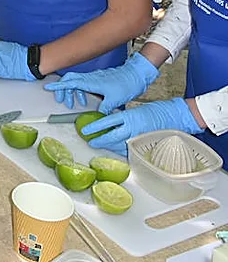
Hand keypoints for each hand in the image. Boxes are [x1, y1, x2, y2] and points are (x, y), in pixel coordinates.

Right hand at [45, 52, 159, 111]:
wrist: (136, 74)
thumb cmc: (127, 84)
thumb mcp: (115, 100)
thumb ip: (104, 108)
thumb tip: (99, 117)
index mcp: (92, 82)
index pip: (70, 82)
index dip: (58, 85)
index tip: (48, 87)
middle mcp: (91, 78)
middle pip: (69, 80)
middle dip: (62, 89)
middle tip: (62, 100)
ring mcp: (94, 77)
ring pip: (76, 81)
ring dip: (72, 92)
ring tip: (73, 103)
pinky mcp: (98, 79)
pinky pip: (83, 83)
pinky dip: (79, 91)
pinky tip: (84, 99)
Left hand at [83, 98, 202, 154]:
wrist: (176, 116)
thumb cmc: (158, 111)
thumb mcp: (136, 111)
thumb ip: (124, 118)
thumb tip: (110, 124)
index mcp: (130, 116)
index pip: (108, 121)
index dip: (95, 126)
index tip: (86, 130)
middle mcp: (134, 127)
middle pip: (112, 137)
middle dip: (100, 141)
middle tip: (91, 142)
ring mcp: (141, 138)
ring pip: (120, 145)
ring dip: (109, 147)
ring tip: (101, 146)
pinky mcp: (147, 145)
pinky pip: (131, 150)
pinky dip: (122, 151)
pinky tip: (116, 150)